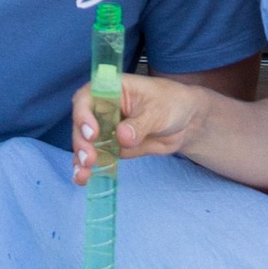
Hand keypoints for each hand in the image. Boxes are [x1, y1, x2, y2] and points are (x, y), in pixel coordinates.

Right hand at [70, 72, 208, 176]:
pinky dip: (90, 168)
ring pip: (86, 143)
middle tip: (89, 159)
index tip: (93, 134)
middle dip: (82, 142)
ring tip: (83, 175)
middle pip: (82, 124)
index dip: (83, 115)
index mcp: (110, 89)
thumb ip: (140, 124)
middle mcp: (102, 108)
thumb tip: (122, 137)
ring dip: (81, 159)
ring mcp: (106, 129)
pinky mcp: (113, 147)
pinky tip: (84, 179)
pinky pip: (98, 157)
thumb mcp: (157, 110)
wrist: (186, 122)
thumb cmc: (171, 103)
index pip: (86, 98)